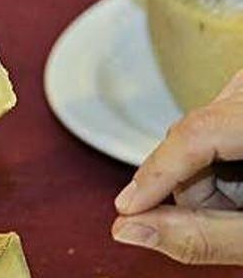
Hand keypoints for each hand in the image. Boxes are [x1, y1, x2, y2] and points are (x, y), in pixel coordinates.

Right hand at [113, 71, 242, 264]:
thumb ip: (202, 236)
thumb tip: (127, 229)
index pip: (194, 133)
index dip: (156, 174)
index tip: (127, 209)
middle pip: (193, 131)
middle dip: (192, 183)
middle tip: (227, 215)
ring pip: (199, 126)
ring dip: (207, 173)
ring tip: (241, 202)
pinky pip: (214, 121)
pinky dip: (219, 159)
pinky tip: (242, 182)